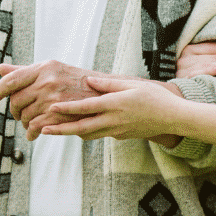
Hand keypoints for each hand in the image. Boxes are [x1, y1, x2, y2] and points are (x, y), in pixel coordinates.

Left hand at [0, 60, 105, 139]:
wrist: (106, 93)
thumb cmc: (76, 80)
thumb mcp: (53, 70)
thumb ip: (26, 70)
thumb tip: (1, 69)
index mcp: (44, 68)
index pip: (11, 80)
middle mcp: (48, 81)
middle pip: (17, 100)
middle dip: (15, 111)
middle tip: (18, 115)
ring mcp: (55, 98)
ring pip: (26, 115)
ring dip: (24, 124)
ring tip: (28, 126)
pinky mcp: (62, 115)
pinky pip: (37, 126)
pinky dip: (32, 132)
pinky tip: (33, 134)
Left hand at [45, 73, 186, 143]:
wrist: (174, 118)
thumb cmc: (155, 97)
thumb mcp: (132, 84)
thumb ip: (108, 83)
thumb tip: (88, 80)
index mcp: (115, 105)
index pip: (86, 107)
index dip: (67, 108)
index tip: (50, 108)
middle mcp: (114, 120)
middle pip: (81, 127)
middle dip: (60, 129)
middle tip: (41, 129)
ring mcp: (117, 130)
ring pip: (87, 134)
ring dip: (69, 133)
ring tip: (52, 131)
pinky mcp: (121, 135)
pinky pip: (99, 134)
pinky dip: (84, 132)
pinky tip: (75, 129)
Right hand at [177, 41, 215, 80]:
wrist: (174, 98)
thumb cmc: (192, 81)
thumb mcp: (199, 66)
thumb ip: (211, 59)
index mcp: (190, 49)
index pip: (214, 47)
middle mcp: (185, 56)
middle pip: (214, 55)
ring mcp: (183, 68)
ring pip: (209, 63)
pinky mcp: (182, 78)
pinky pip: (198, 72)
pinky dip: (210, 69)